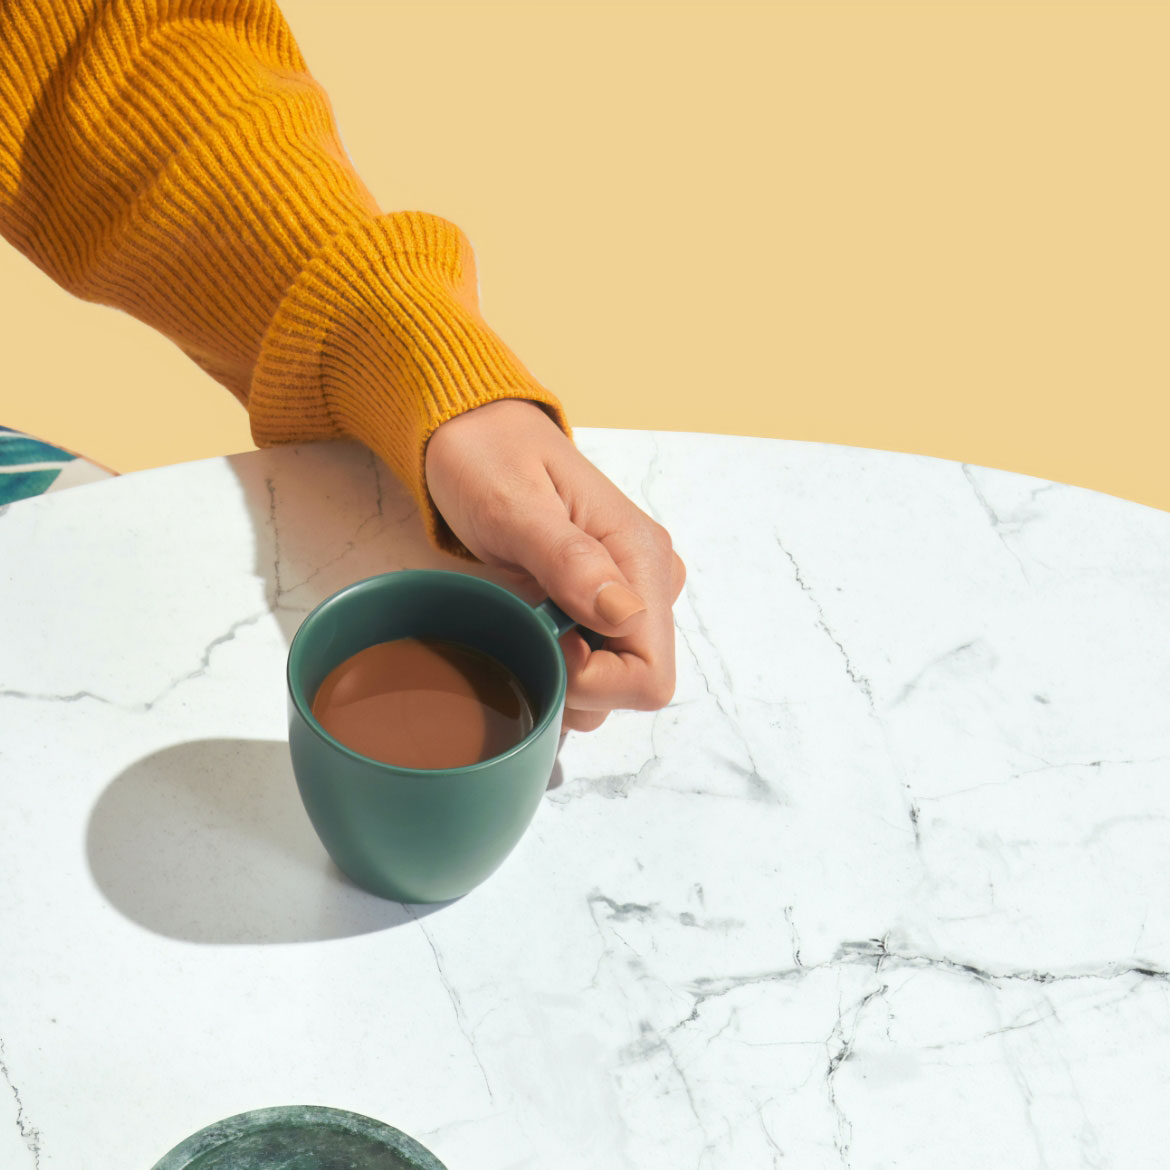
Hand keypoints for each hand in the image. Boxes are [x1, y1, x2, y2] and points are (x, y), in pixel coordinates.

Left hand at [424, 399, 685, 731]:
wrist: (473, 430)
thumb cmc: (486, 459)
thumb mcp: (513, 505)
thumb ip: (567, 560)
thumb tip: (622, 613)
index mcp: (640, 556)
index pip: (650, 673)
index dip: (596, 683)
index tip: (543, 646)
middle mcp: (647, 578)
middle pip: (638, 682)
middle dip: (579, 684)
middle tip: (523, 634)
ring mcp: (627, 589)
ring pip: (617, 679)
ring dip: (567, 676)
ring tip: (522, 626)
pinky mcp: (602, 597)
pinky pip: (598, 659)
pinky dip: (562, 662)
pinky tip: (528, 628)